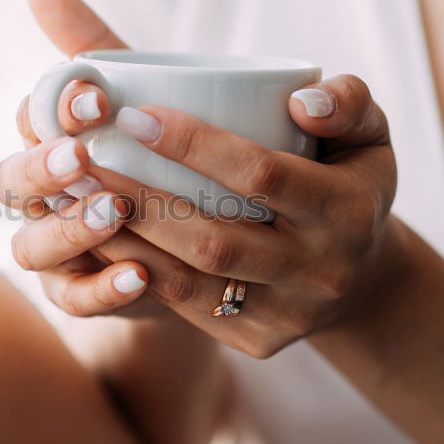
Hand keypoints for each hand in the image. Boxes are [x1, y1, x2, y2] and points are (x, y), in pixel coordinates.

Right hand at [0, 0, 176, 319]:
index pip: (29, 119)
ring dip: (68, 229)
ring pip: (29, 244)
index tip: (95, 97)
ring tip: (118, 212)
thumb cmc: (158, 156)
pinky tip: (140, 276)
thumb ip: (91, 44)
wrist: (200, 236)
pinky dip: (102, 290)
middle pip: (11, 182)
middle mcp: (38, 195)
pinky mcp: (77, 294)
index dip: (53, 109)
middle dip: (43, 168)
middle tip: (83, 156)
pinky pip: (74, 299)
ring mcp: (52, 248)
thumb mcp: (138, 96)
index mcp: (48, 140)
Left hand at [90, 74, 403, 356]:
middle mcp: (321, 271)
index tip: (134, 115)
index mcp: (348, 212)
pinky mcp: (256, 342)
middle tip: (84, 160)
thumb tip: (300, 101)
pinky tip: (95, 239)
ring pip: (190, 281)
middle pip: (214, 239)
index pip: (261, 176)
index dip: (195, 146)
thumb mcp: (368, 135)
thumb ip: (347, 102)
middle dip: (141, 199)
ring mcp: (287, 314)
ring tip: (75, 199)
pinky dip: (135, 272)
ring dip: (125, 240)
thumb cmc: (349, 180)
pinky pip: (184, 308)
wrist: (362, 277)